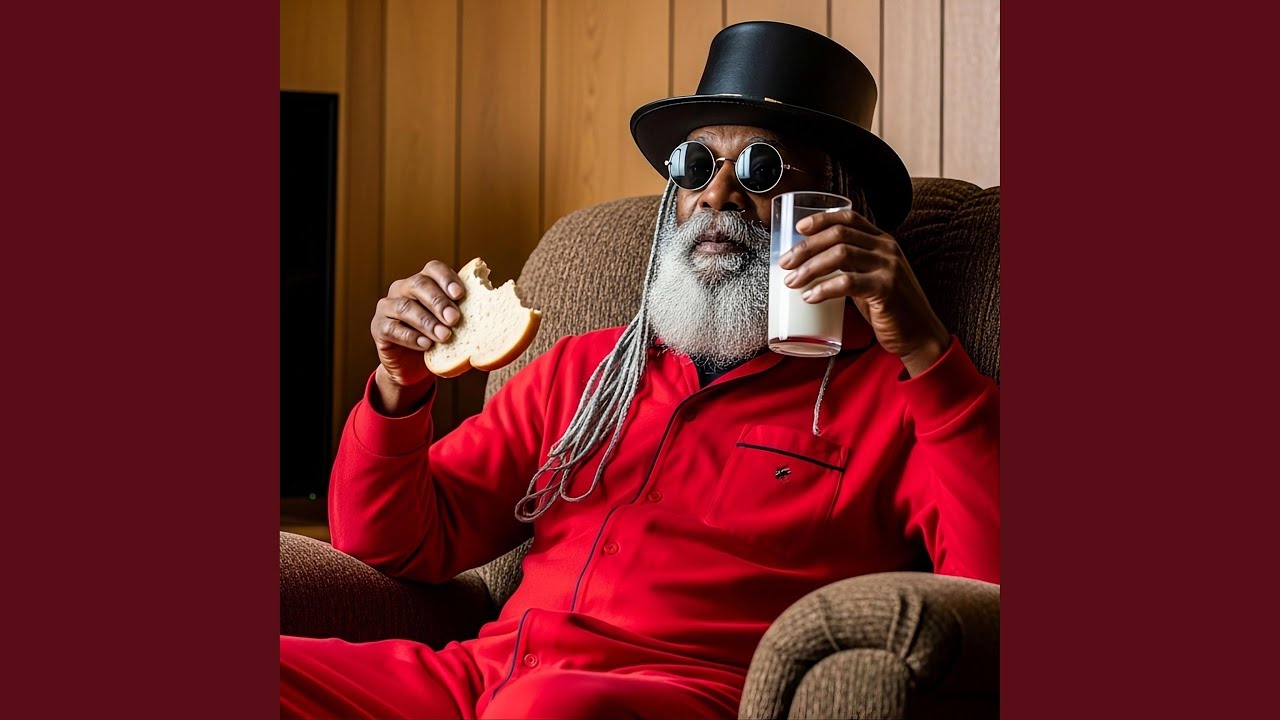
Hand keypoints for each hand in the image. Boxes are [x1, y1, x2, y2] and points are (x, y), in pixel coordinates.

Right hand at [370, 260, 465, 390]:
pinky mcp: (378, 327)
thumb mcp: (457, 327)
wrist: (414, 368)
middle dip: (439, 302)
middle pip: (419, 285)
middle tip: (455, 319)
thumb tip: (499, 312)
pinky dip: (410, 336)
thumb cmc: (440, 342)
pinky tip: (426, 345)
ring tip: (444, 336)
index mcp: (425, 281)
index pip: (434, 269)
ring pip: (405, 307)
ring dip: (427, 322)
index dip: (447, 279)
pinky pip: (391, 328)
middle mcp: (404, 288)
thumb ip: (470, 315)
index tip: (460, 295)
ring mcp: (388, 306)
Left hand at [778, 210, 950, 375]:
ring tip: (792, 281)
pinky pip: (847, 282)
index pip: (849, 218)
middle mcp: (887, 249)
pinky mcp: (886, 289)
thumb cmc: (890, 310)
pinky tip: (810, 297)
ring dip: (810, 267)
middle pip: (838, 234)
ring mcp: (889, 267)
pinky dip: (824, 288)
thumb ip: (850, 268)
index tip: (799, 227)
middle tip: (785, 263)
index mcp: (883, 242)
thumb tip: (812, 267)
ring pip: (840, 254)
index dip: (822, 219)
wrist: (920, 335)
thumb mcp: (870, 279)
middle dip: (806, 247)